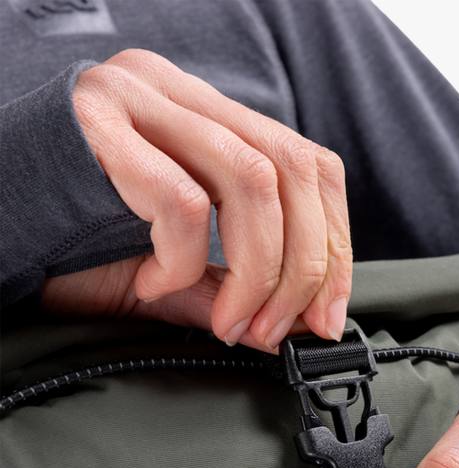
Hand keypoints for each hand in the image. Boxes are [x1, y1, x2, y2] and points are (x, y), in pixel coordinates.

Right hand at [42, 49, 351, 351]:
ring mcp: (141, 103)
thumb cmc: (73, 245)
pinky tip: (153, 283)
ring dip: (256, 273)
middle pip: (293, 169)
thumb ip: (230, 290)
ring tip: (228, 320)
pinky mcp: (102, 128)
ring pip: (253, 181)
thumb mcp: (169, 273)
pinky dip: (182, 262)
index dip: (333, 243)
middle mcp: (180, 96)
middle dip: (304, 266)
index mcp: (207, 119)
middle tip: (278, 329)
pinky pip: (180, 201)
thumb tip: (291, 326)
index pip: (307, 164)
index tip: (327, 315)